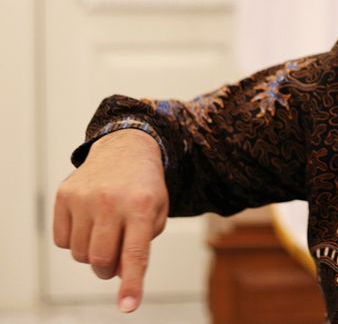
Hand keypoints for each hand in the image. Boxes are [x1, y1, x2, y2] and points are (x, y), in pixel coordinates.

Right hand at [53, 129, 168, 311]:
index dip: (131, 284)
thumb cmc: (145, 187)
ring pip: (80, 254)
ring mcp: (84, 197)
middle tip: (114, 258)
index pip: (135, 254)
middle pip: (101, 260)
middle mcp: (112, 201)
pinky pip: (62, 241)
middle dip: (107, 269)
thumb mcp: (158, 211)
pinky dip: (75, 241)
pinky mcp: (64, 195)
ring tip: (106, 233)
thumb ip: (142, 244)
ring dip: (93, 255)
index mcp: (142, 206)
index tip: (127, 306)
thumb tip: (117, 273)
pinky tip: (89, 222)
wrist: (126, 148)